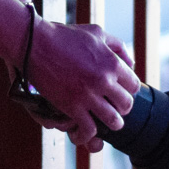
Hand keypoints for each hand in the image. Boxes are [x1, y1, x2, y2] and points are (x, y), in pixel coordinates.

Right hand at [19, 20, 140, 151]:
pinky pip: (89, 130)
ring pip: (113, 121)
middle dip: (121, 107)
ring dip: (110, 123)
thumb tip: (130, 63)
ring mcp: (88, 96)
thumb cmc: (65, 36)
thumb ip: (117, 46)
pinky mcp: (71, 107)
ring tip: (103, 121)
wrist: (34, 44)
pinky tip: (83, 133)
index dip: (128, 90)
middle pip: (126, 105)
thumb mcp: (96, 33)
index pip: (134, 86)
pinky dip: (88, 135)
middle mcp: (104, 81)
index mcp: (112, 63)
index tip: (119, 90)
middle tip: (112, 106)